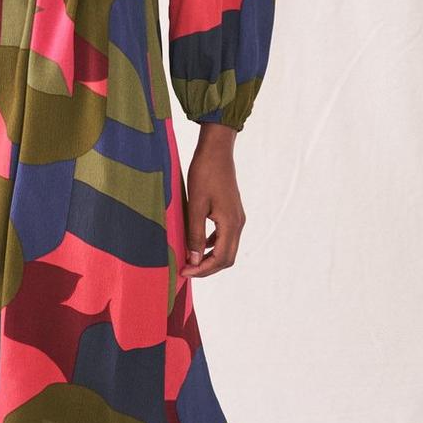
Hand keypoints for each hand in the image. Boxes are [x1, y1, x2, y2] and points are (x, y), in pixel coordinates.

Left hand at [180, 124, 244, 277]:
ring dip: (210, 258)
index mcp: (230, 223)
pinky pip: (225, 237)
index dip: (202, 269)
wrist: (216, 151)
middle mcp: (238, 223)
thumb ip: (194, 233)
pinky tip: (197, 243)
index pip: (220, 259)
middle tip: (186, 270)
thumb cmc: (204, 174)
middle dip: (207, 268)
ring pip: (227, 248)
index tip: (184, 272)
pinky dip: (213, 245)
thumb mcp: (195, 205)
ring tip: (190, 259)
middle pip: (227, 258)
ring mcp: (237, 217)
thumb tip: (193, 259)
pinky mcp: (233, 212)